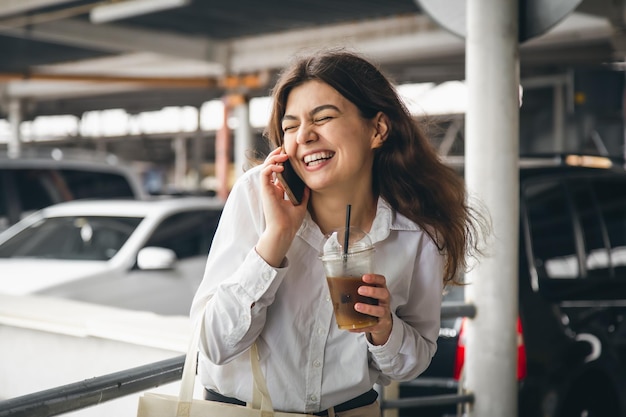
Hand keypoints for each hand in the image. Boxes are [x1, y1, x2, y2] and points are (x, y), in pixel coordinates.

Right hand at [255, 148, 309, 266]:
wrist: (284, 230)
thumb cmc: (291, 221)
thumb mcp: (301, 204)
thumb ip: (303, 194)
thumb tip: (308, 184)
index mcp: (279, 190)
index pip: (278, 171)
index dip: (281, 161)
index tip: (289, 155)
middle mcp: (272, 188)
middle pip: (270, 166)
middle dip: (276, 155)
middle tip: (284, 149)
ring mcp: (268, 189)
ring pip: (266, 167)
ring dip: (273, 158)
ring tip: (283, 155)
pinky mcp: (265, 190)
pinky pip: (264, 174)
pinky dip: (271, 167)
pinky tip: (280, 166)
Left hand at [349, 274, 392, 345]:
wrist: (382, 322)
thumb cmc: (374, 304)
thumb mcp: (370, 295)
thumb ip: (358, 289)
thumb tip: (336, 286)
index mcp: (380, 290)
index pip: (381, 281)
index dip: (374, 278)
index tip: (364, 277)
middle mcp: (384, 301)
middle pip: (383, 294)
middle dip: (372, 291)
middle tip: (360, 290)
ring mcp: (384, 313)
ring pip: (380, 310)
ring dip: (368, 308)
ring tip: (357, 306)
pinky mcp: (380, 325)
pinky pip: (371, 326)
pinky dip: (361, 326)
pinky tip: (352, 326)